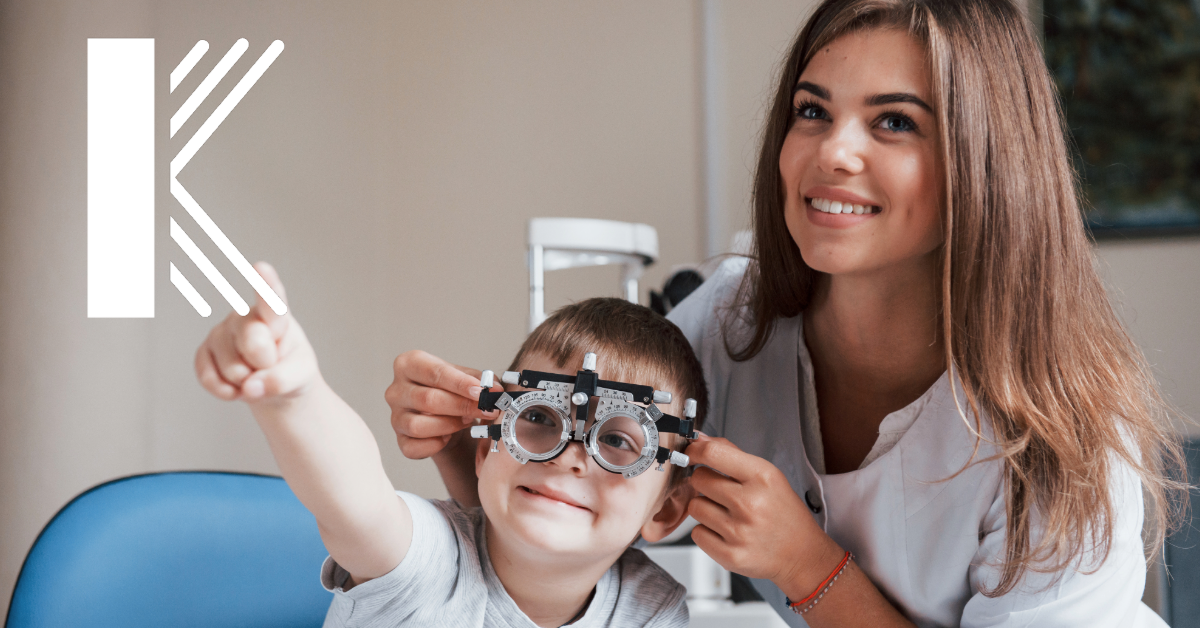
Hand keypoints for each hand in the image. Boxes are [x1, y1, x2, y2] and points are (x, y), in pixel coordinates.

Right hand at [194, 261, 318, 404]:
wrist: (273, 387)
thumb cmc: (291, 370)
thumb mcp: (301, 376)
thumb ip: (282, 381)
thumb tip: (249, 388)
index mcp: (275, 316)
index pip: (271, 300)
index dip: (265, 284)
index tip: (261, 267)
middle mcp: (245, 317)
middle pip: (254, 342)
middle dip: (266, 365)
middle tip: (271, 364)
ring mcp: (221, 333)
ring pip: (233, 368)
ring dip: (247, 383)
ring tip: (256, 374)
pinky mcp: (204, 352)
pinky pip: (210, 379)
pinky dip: (226, 392)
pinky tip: (237, 387)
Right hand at [385, 350, 498, 459]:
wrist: (445, 414)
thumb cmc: (453, 391)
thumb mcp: (468, 377)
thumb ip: (483, 380)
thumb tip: (495, 390)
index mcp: (409, 364)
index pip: (435, 373)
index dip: (460, 383)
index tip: (481, 392)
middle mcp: (396, 390)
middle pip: (428, 400)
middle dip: (462, 406)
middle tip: (486, 410)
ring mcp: (395, 416)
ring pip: (418, 425)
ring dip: (449, 425)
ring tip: (466, 421)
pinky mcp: (399, 440)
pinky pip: (414, 447)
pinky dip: (435, 445)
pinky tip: (448, 437)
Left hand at [686, 434, 842, 592]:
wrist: (801, 553)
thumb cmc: (783, 513)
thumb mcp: (768, 475)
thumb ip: (733, 455)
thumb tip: (700, 441)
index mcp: (761, 478)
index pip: (713, 453)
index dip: (695, 451)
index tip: (692, 453)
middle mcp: (750, 503)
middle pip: (698, 479)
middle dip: (704, 482)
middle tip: (721, 491)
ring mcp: (739, 531)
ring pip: (694, 507)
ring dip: (705, 508)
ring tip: (726, 514)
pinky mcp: (730, 555)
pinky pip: (696, 534)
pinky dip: (706, 532)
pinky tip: (725, 532)